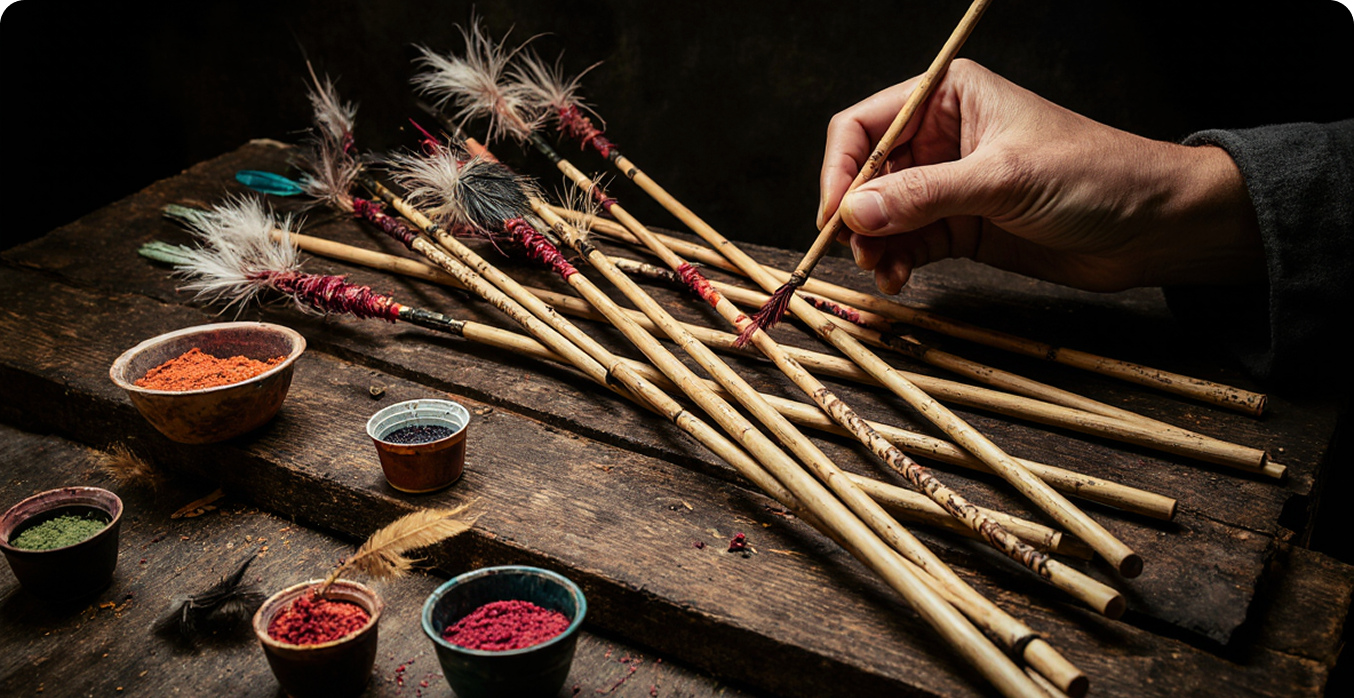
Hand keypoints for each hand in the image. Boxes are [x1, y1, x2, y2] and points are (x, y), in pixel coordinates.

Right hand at [819, 59, 1264, 293]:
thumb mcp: (1004, 179)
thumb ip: (924, 195)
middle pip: (866, 175)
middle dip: (856, 216)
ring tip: (885, 272)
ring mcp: (948, 185)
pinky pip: (907, 244)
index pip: (865, 126)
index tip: (834, 215)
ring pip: (882, 215)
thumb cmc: (1095, 175)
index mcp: (948, 97)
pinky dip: (895, 263)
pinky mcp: (960, 227)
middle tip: (860, 252)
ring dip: (874, 246)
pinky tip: (900, 280)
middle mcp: (941, 138)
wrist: (1154, 226)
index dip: (840, 170)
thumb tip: (854, 210)